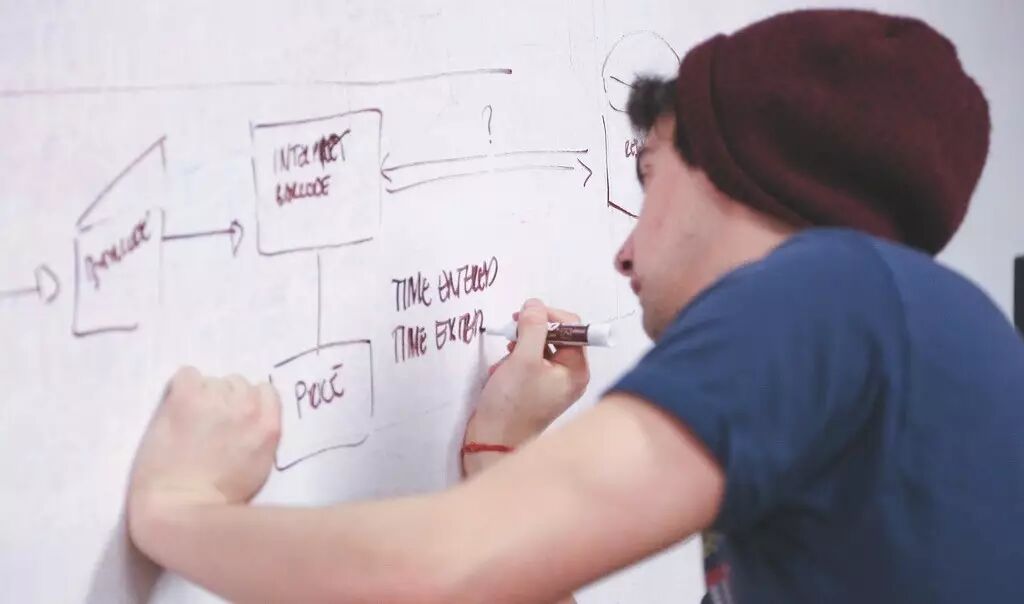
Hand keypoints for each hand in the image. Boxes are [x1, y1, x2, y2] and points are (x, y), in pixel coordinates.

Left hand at [128, 367, 280, 542]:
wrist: (180, 509)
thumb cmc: (220, 500)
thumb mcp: (258, 466)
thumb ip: (259, 436)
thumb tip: (245, 421)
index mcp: (268, 425)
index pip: (264, 391)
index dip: (247, 404)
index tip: (233, 420)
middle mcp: (247, 406)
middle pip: (237, 384)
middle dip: (224, 400)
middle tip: (207, 425)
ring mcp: (215, 399)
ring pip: (211, 380)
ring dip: (201, 396)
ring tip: (188, 422)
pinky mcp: (185, 398)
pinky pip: (187, 375)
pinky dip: (181, 389)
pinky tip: (175, 411)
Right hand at [466, 299, 589, 460]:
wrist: (492, 440)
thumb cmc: (511, 403)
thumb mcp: (522, 358)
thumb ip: (532, 327)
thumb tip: (535, 304)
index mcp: (577, 369)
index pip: (572, 326)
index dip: (548, 316)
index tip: (522, 317)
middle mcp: (570, 375)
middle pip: (556, 335)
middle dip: (530, 333)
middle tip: (510, 336)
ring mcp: (554, 383)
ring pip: (539, 347)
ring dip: (519, 347)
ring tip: (504, 360)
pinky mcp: (537, 388)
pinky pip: (530, 362)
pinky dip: (514, 361)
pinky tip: (502, 372)